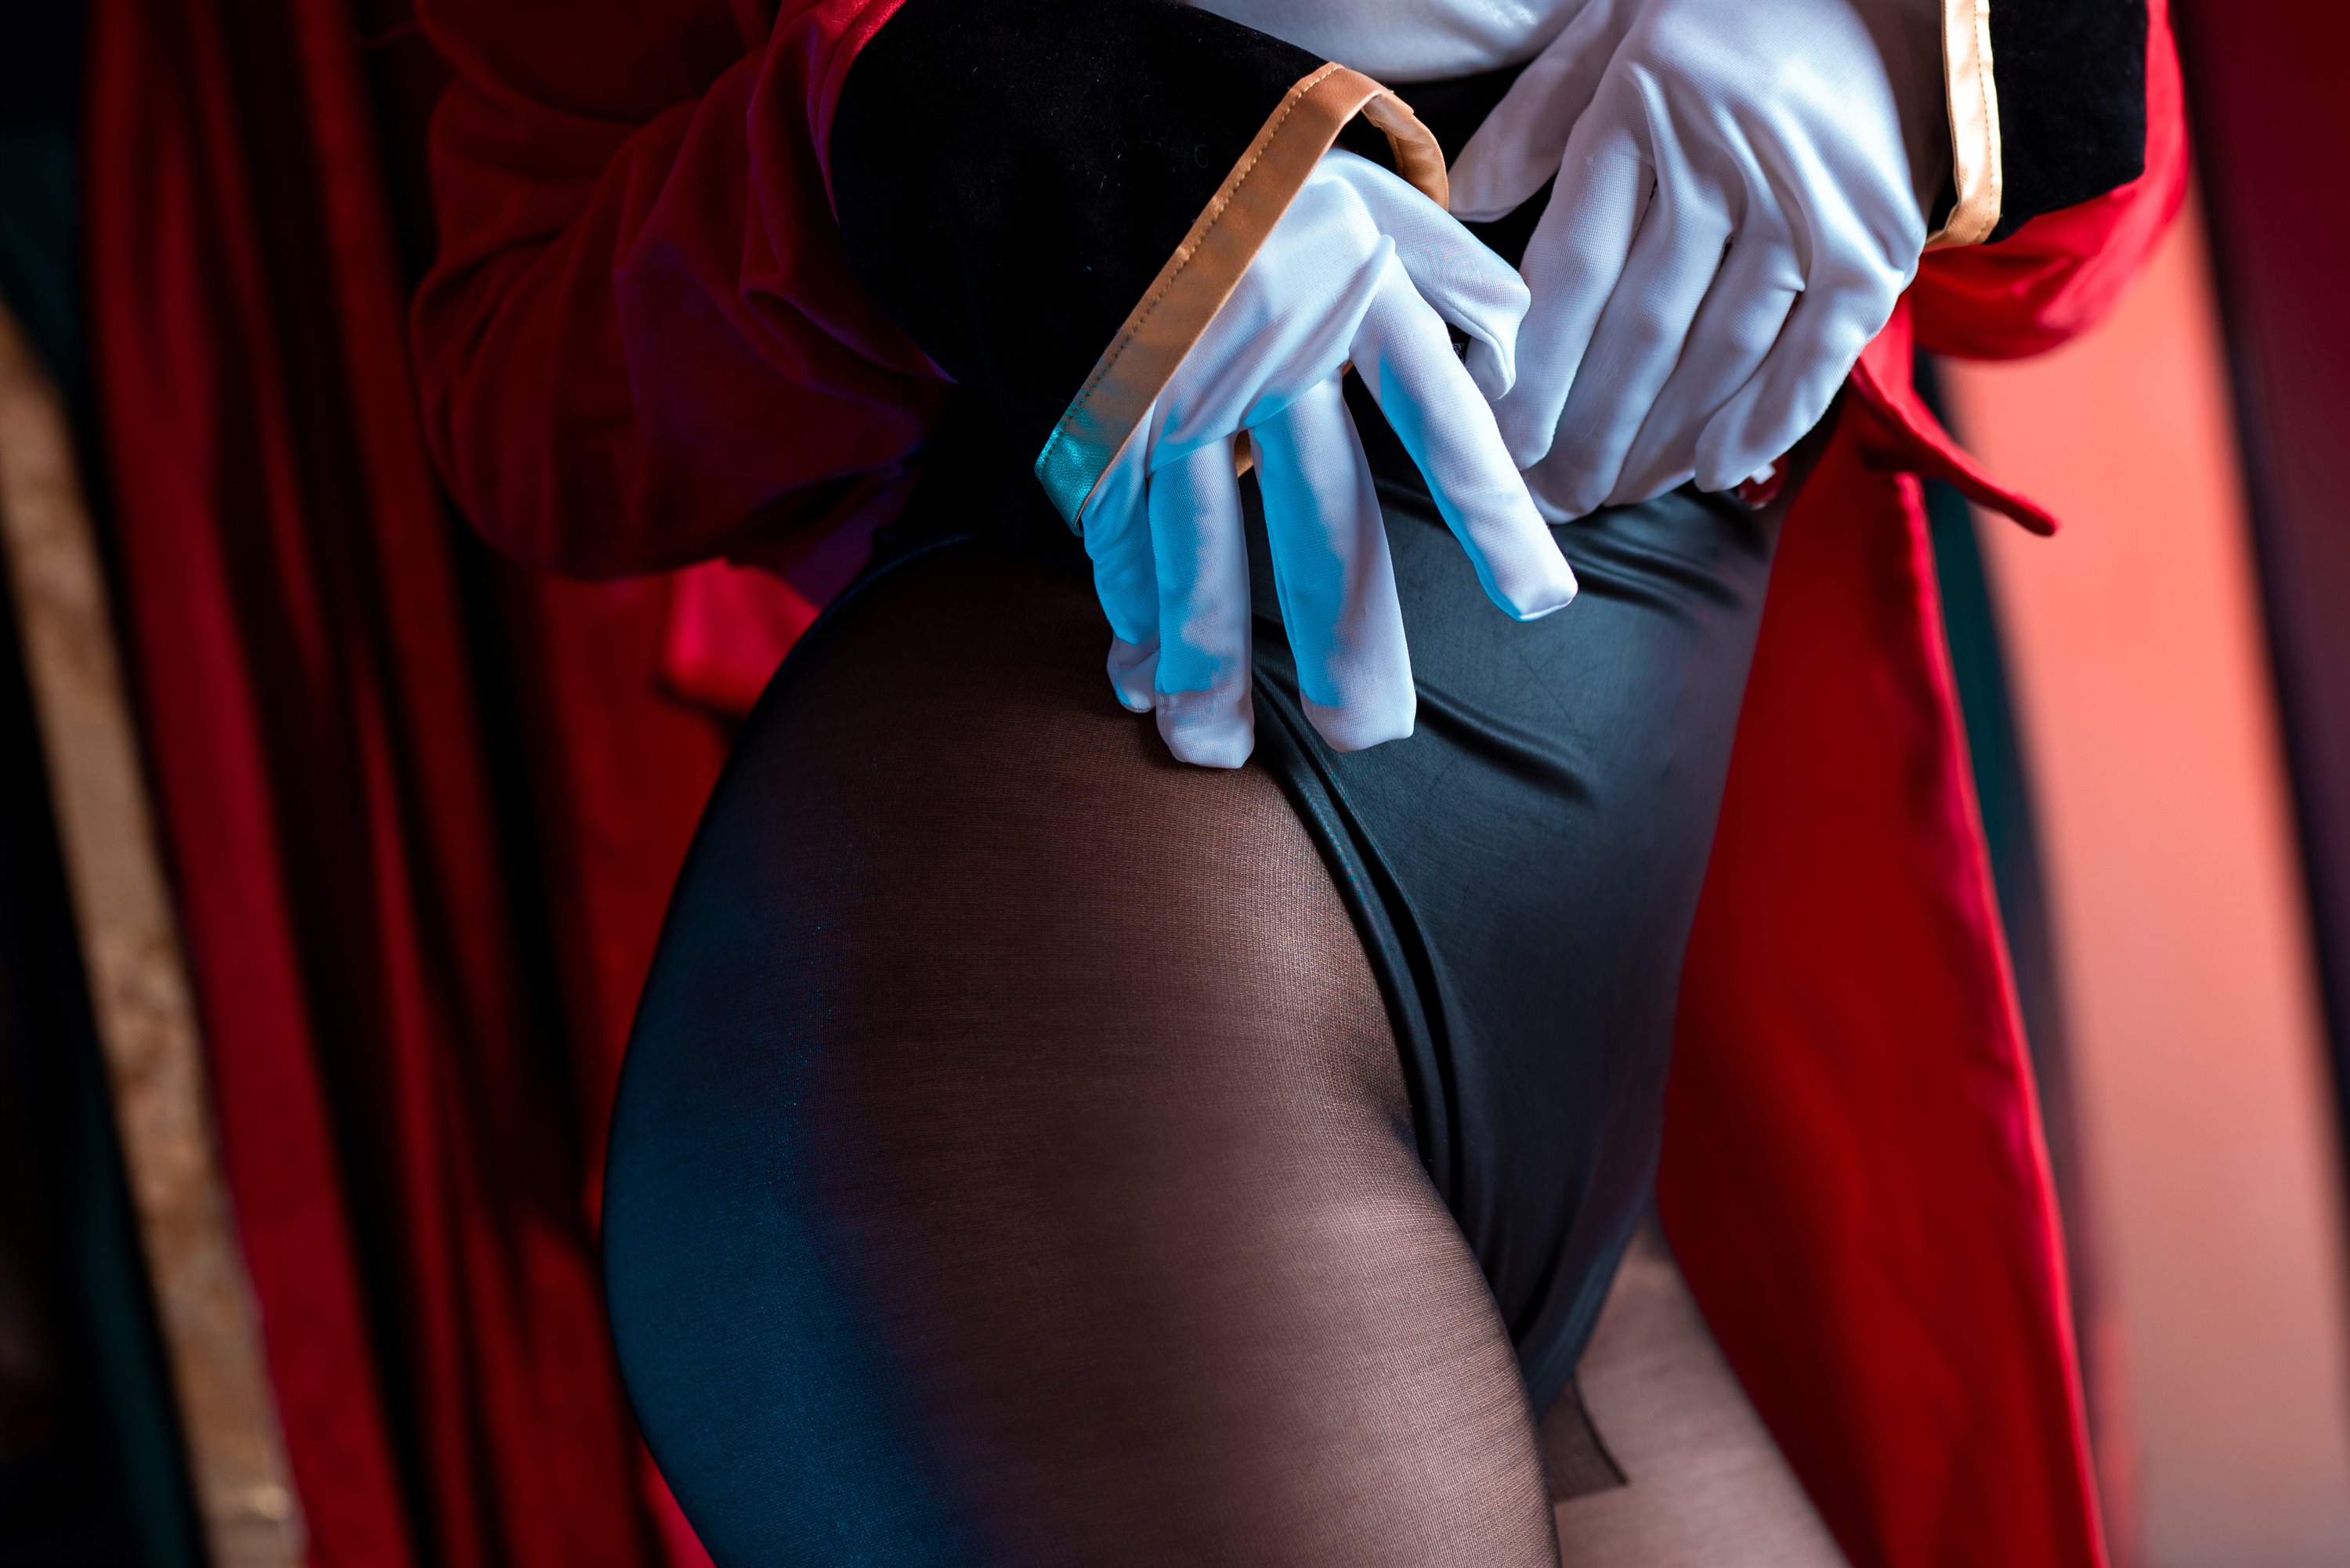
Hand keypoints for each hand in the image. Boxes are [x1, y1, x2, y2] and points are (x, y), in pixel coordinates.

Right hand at [1081, 149, 1576, 767]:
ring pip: (1198, 555)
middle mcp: (1268, 357)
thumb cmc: (1242, 160)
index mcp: (1354, 294)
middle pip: (1318, 524)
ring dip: (1209, 666)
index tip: (1543, 604)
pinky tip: (1138, 678)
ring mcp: (1170, 394)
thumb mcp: (1364, 184)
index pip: (1442, 423)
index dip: (1493, 518)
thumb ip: (1447, 272)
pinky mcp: (1092, 415)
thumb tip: (1514, 352)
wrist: (1067, 112)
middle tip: (1371, 736)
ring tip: (1219, 753)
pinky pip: (1114, 532)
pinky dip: (1124, 607)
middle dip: (1346, 642)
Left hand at [1448, 0, 1947, 519]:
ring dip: (1662, 436)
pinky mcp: (1877, 237)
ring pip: (1718, 348)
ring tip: (1614, 491)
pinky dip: (1768, 415)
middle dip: (1588, 426)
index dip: (1534, 366)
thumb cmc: (1738, 5)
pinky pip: (1816, 348)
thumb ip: (1540, 113)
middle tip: (1550, 497)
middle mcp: (1723, 158)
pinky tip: (1716, 469)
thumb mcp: (1617, 21)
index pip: (1572, 267)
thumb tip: (1467, 201)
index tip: (1503, 436)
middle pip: (1640, 325)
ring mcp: (1806, 204)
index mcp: (1645, 107)